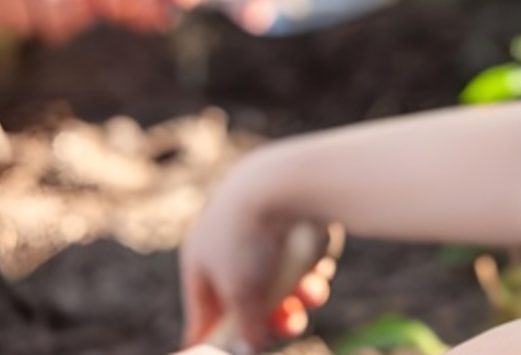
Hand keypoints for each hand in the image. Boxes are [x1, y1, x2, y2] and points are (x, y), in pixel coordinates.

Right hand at [181, 157, 337, 350]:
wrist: (289, 182)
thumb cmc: (251, 238)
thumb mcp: (241, 293)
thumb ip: (244, 326)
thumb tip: (250, 347)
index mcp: (201, 258)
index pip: (203, 309)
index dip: (213, 335)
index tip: (222, 351)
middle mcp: (231, 246)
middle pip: (250, 301)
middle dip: (270, 319)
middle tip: (288, 329)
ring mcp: (267, 237)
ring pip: (283, 288)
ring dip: (297, 300)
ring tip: (311, 295)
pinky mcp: (300, 229)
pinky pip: (305, 268)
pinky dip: (312, 276)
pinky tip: (318, 273)